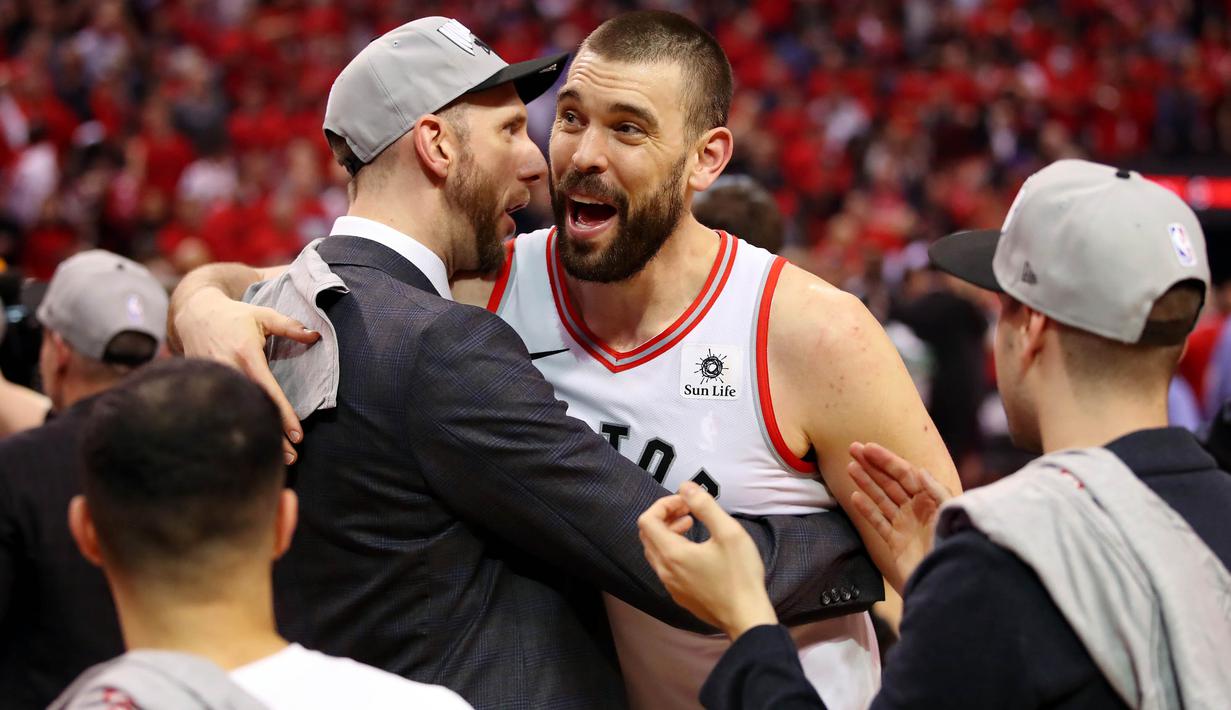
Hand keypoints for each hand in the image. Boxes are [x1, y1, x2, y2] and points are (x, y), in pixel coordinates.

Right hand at [174, 287, 318, 462]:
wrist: (193, 315)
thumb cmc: (233, 316)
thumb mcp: (263, 315)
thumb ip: (290, 326)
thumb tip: (316, 336)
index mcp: (245, 353)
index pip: (268, 390)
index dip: (283, 414)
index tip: (297, 435)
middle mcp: (228, 369)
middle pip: (252, 409)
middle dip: (271, 436)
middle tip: (291, 458)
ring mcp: (213, 379)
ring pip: (236, 415)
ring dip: (253, 437)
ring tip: (275, 458)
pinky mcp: (204, 384)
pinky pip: (222, 412)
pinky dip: (235, 429)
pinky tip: (247, 446)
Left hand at [637, 482, 778, 638]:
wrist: (747, 618)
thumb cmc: (740, 576)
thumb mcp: (729, 532)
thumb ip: (704, 506)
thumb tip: (686, 488)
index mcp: (672, 554)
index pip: (647, 521)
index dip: (663, 505)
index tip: (685, 502)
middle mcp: (665, 571)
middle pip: (647, 535)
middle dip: (664, 516)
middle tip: (688, 510)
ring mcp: (671, 586)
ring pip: (655, 551)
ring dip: (668, 532)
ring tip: (691, 524)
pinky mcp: (680, 595)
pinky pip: (665, 567)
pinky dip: (673, 550)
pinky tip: (696, 549)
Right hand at [847, 442, 952, 592]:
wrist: (946, 581)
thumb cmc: (952, 546)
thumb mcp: (949, 514)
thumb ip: (936, 491)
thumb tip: (919, 470)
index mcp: (930, 499)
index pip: (905, 473)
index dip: (886, 460)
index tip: (868, 448)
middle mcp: (916, 509)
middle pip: (890, 482)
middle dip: (872, 465)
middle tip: (853, 449)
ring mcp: (904, 524)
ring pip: (881, 498)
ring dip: (866, 482)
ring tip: (850, 467)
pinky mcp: (895, 542)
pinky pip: (878, 522)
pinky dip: (866, 509)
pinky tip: (855, 496)